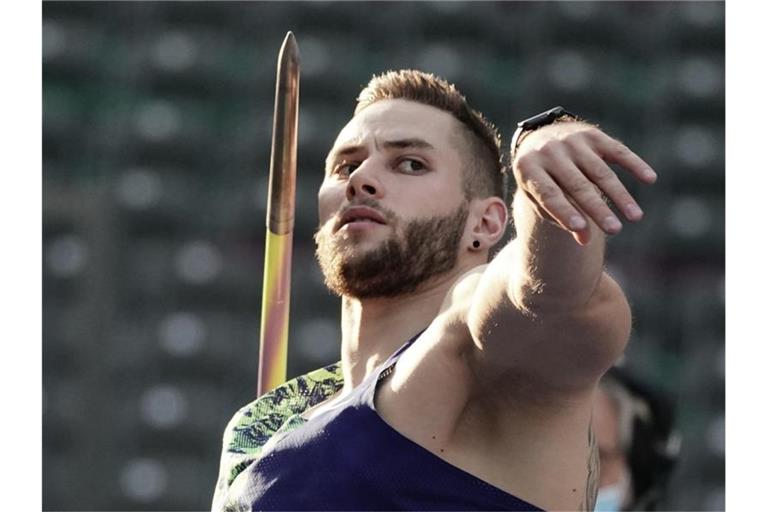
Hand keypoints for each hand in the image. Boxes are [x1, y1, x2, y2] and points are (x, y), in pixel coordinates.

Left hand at [512, 122, 656, 244]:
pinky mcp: (592, 135)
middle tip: (615, 230)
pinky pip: (617, 151)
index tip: (581, 230)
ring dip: (620, 195)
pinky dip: (634, 164)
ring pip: (600, 172)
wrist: (539, 139)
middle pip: (577, 185)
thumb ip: (559, 217)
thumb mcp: (539, 198)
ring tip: (635, 217)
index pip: (549, 194)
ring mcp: (571, 141)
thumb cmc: (541, 179)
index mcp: (529, 169)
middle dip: (597, 209)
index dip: (565, 212)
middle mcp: (549, 152)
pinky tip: (649, 178)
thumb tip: (584, 240)